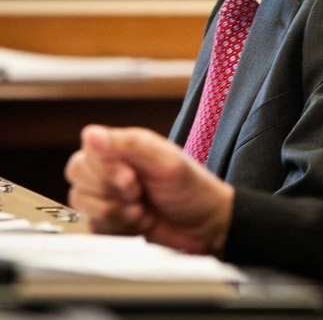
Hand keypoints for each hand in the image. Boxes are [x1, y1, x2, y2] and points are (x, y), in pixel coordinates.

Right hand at [65, 125, 233, 255]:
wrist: (206, 228)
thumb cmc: (191, 188)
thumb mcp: (165, 162)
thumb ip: (127, 146)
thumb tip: (90, 133)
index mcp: (123, 148)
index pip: (88, 151)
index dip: (106, 169)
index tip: (133, 178)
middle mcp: (111, 169)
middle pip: (78, 175)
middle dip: (111, 191)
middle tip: (139, 194)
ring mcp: (108, 196)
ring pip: (80, 201)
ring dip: (114, 211)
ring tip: (142, 211)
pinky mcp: (108, 223)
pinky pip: (91, 226)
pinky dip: (116, 228)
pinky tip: (138, 224)